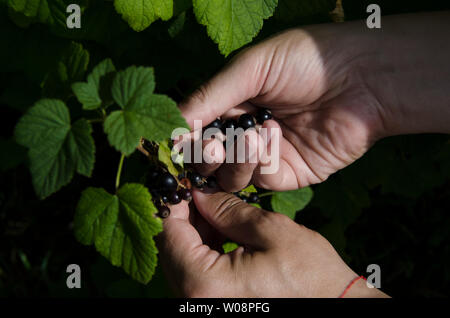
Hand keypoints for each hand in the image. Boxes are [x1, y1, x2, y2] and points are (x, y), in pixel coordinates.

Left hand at [156, 189, 387, 297]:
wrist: (335, 307)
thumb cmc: (310, 275)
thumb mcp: (270, 231)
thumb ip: (227, 210)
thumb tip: (199, 193)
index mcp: (204, 284)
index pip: (170, 234)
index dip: (174, 201)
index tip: (186, 180)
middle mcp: (194, 302)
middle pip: (171, 249)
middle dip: (184, 216)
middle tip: (202, 189)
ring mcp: (202, 306)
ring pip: (182, 262)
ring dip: (194, 232)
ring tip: (215, 207)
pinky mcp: (214, 306)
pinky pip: (196, 276)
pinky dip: (203, 251)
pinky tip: (221, 231)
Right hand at [180, 12, 449, 191]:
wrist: (362, 77)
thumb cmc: (304, 60)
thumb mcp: (250, 67)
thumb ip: (209, 97)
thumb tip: (169, 126)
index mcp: (231, 105)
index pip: (195, 130)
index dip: (184, 139)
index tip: (173, 145)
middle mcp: (243, 134)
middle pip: (208, 160)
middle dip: (205, 155)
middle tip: (211, 145)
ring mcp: (265, 158)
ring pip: (230, 176)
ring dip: (234, 159)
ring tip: (252, 136)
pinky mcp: (287, 175)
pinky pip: (261, 180)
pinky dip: (262, 162)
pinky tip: (274, 137)